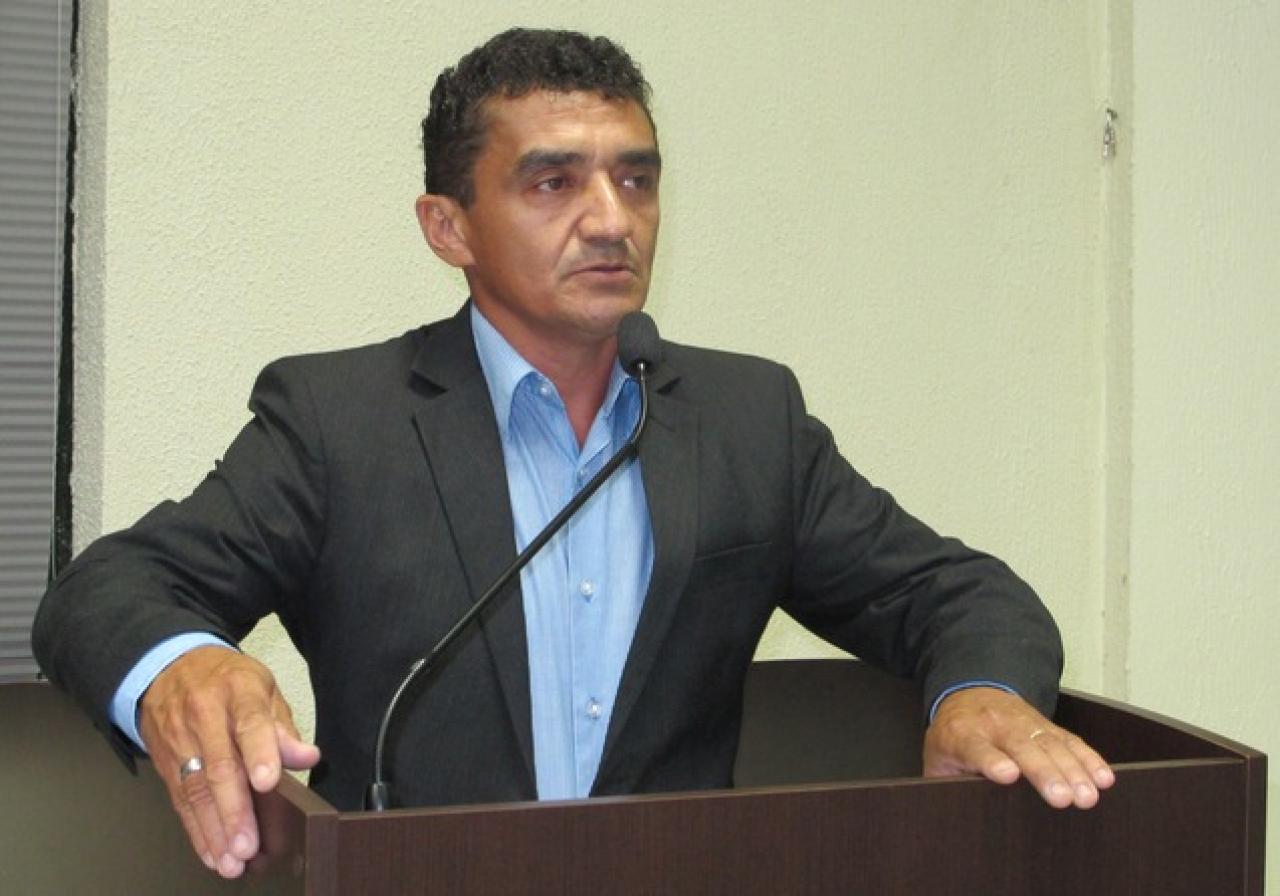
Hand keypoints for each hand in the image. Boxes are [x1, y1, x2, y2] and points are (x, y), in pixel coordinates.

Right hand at [139, 646, 320, 878]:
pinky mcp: (165, 763)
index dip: (260, 753)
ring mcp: (180, 741)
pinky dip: (196, 830)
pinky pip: (180, 801)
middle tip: (248, 843)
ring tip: (232, 859)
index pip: (250, 723)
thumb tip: (307, 757)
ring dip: (215, 830)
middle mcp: (205, 716)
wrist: (167, 667)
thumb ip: (283, 726)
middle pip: (219, 766)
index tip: (267, 782)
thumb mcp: (262, 688)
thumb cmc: (226, 680)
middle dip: (234, 810)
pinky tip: (212, 852)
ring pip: (196, 790)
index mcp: (237, 691)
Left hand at [923, 686, 1113, 808]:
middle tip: (1062, 798)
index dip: (991, 760)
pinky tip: (1103, 777)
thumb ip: (943, 782)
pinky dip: (1088, 757)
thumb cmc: (953, 737)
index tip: (1007, 774)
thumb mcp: (937, 759)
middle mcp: (995, 725)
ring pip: (1049, 743)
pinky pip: (1069, 739)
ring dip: (1072, 769)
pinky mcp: (1045, 724)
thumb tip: (949, 810)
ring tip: (1088, 796)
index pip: (976, 748)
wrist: (968, 695)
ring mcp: (1022, 722)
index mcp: (962, 735)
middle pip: (1021, 747)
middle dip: (1043, 771)